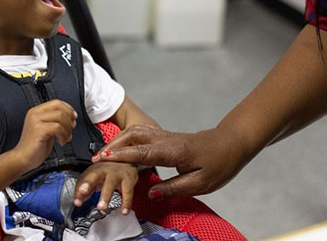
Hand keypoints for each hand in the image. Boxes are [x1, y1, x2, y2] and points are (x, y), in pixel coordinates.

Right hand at [13, 100, 77, 171]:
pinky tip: (61, 142)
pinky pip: (57, 127)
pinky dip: (63, 135)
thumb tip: (70, 118)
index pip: (56, 102)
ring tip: (66, 137)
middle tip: (72, 127)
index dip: (68, 108)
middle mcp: (34, 113)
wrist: (23, 159)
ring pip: (60, 116)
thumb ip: (55, 122)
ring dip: (67, 128)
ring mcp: (35, 120)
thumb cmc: (35, 148)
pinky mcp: (38, 129)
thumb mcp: (47, 130)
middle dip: (69, 118)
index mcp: (36, 111)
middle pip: (59, 107)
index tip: (74, 117)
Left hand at [73, 162, 137, 214]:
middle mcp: (105, 170)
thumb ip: (85, 190)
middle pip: (95, 175)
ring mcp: (117, 174)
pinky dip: (126, 202)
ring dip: (106, 196)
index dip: (79, 189)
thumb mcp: (95, 178)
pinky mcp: (128, 179)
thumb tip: (78, 202)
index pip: (84, 179)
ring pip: (111, 183)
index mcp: (95, 170)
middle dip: (88, 183)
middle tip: (83, 192)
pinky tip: (124, 211)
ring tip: (101, 207)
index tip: (76, 201)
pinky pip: (128, 192)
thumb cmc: (109, 172)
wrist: (128, 161)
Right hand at [92, 125, 250, 198]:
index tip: (103, 159)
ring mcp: (165, 136)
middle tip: (95, 158)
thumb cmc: (219, 164)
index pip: (142, 152)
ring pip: (136, 132)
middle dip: (113, 146)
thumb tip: (151, 193)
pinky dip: (127, 139)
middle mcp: (166, 140)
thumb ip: (174, 189)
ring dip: (118, 141)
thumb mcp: (200, 184)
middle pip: (134, 136)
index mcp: (174, 151)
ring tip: (104, 153)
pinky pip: (142, 134)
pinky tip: (121, 147)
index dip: (121, 156)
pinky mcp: (166, 137)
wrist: (230, 143)